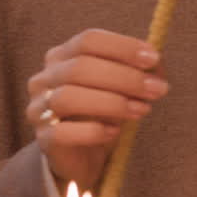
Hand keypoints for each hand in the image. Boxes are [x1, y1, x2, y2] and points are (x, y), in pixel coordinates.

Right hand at [26, 28, 168, 192]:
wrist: (82, 156)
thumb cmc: (103, 112)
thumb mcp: (123, 88)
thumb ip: (139, 72)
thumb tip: (156, 64)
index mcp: (63, 56)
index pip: (89, 40)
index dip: (122, 47)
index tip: (154, 59)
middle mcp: (45, 78)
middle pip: (80, 67)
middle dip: (124, 77)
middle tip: (157, 89)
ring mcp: (39, 108)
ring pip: (69, 97)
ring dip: (112, 103)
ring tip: (142, 110)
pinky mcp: (43, 138)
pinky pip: (63, 132)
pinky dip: (93, 131)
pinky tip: (114, 132)